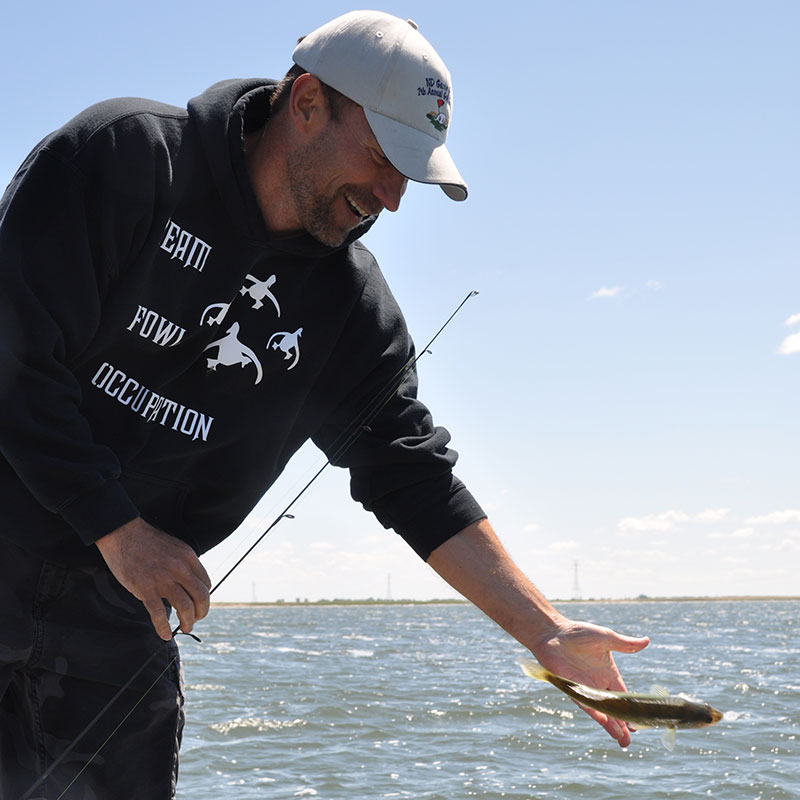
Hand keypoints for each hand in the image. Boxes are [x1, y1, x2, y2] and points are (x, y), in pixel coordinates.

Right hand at [96, 517, 211, 640]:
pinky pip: (159, 613)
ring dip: (188, 622)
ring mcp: (163, 579)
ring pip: (185, 606)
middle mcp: (180, 568)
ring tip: (186, 628)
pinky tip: (165, 635)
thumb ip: (183, 564)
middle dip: (202, 612)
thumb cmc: (147, 542)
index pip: (205, 583)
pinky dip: (164, 628)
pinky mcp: (145, 588)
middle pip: (201, 597)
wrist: (123, 534)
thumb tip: (189, 583)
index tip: (199, 605)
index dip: (204, 598)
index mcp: (188, 557)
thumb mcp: (174, 547)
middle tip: (196, 620)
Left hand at [531, 619, 649, 747]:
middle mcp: (597, 684)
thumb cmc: (578, 633)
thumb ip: (625, 644)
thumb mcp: (606, 638)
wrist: (552, 631)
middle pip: (612, 708)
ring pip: (600, 710)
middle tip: (628, 742)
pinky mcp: (570, 686)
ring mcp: (584, 687)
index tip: (639, 725)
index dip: (631, 710)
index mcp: (608, 674)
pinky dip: (593, 711)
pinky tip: (603, 720)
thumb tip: (647, 640)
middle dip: (621, 725)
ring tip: (620, 738)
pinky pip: (584, 701)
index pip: (623, 696)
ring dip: (609, 724)